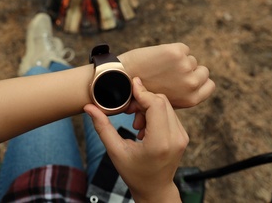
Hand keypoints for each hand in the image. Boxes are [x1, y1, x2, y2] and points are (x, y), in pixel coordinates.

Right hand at [86, 77, 186, 201]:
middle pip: (162, 102)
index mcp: (159, 142)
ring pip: (166, 106)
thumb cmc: (134, 173)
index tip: (131, 84)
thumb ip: (102, 127)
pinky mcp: (182, 136)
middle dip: (143, 100)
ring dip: (149, 107)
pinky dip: (156, 114)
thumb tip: (89, 107)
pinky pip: (170, 114)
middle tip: (128, 110)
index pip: (156, 105)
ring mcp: (182, 136)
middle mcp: (175, 138)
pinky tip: (144, 127)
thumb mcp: (115, 151)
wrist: (155, 188)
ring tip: (136, 124)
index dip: (142, 92)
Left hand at [118, 43, 214, 107]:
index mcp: (191, 99)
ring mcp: (185, 67)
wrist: (119, 78)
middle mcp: (192, 84)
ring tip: (159, 67)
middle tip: (170, 72)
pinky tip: (158, 57)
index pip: (210, 85)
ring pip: (190, 58)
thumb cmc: (133, 94)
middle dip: (189, 69)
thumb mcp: (154, 107)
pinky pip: (182, 48)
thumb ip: (163, 109)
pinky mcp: (176, 53)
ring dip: (178, 60)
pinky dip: (172, 50)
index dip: (199, 80)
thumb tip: (142, 130)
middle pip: (203, 70)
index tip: (187, 77)